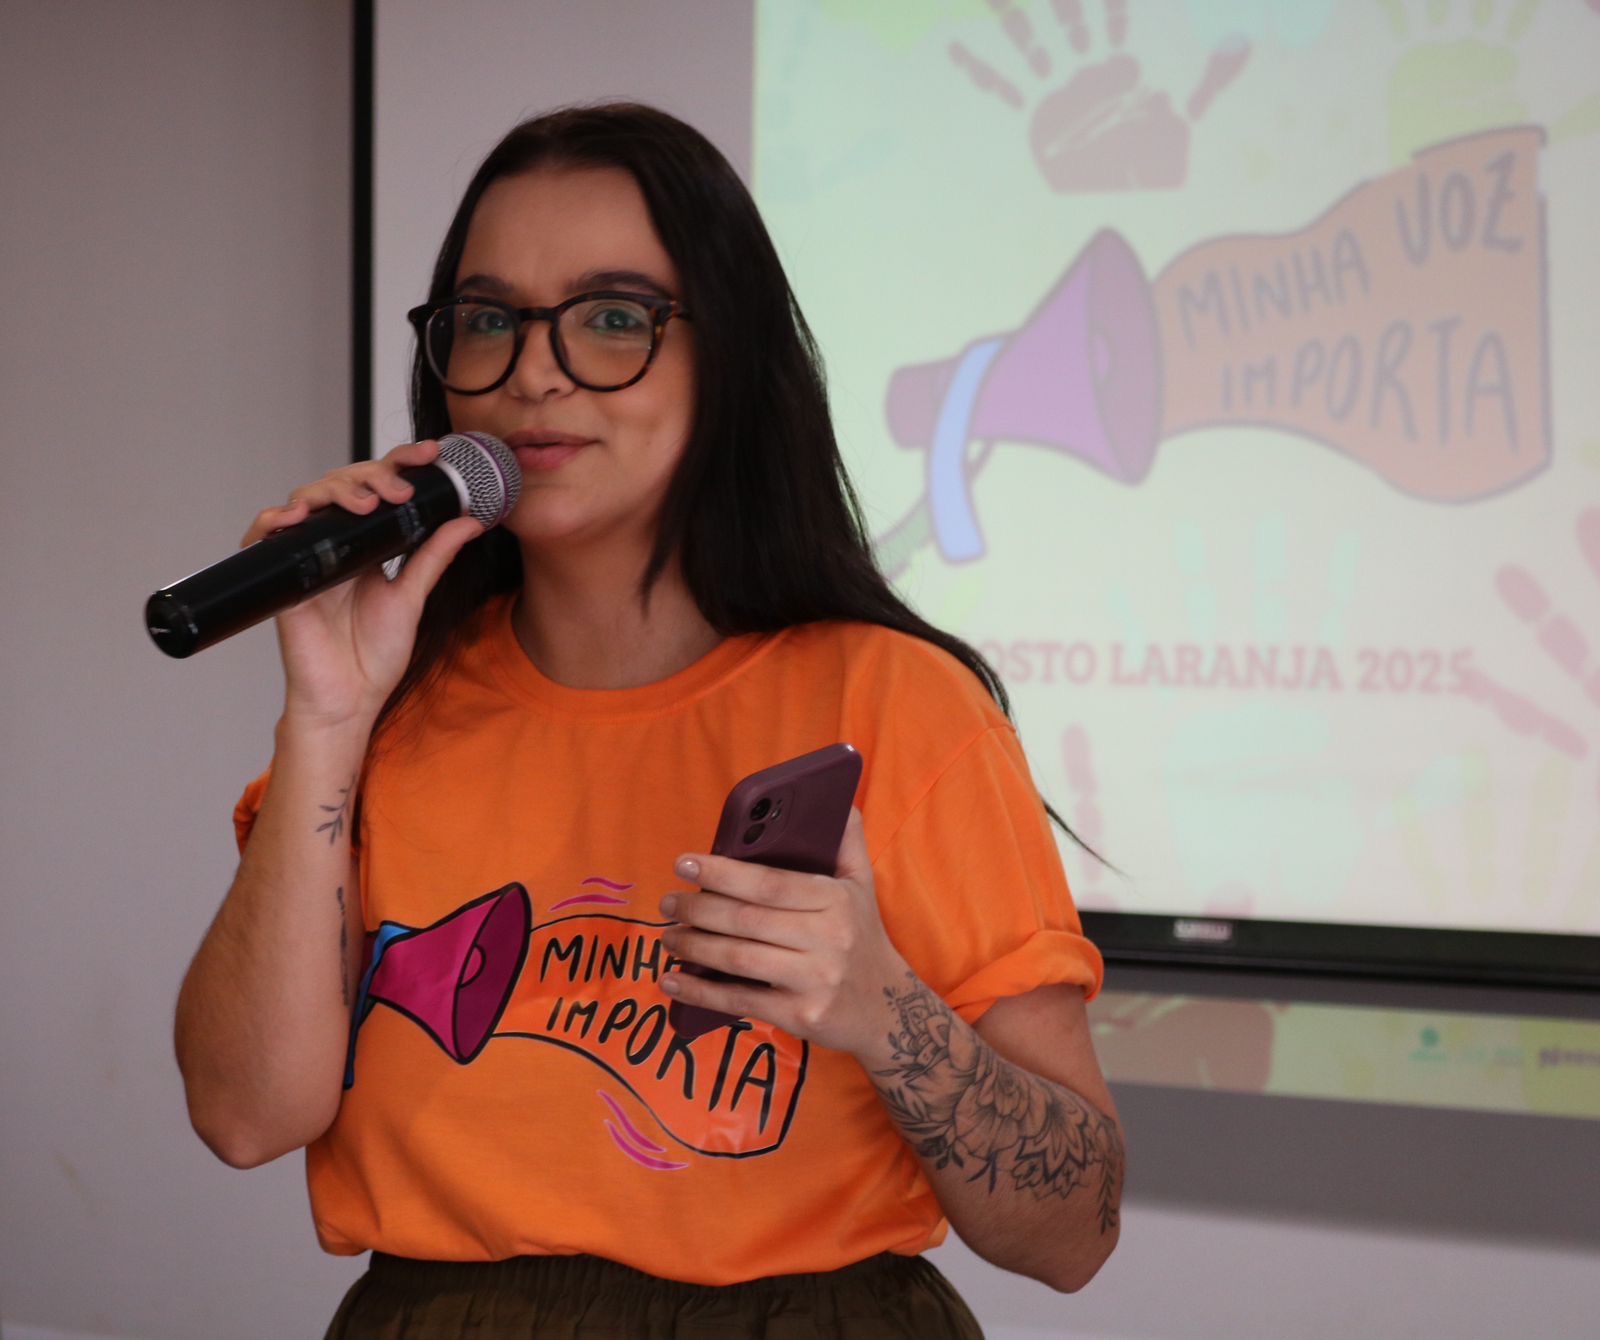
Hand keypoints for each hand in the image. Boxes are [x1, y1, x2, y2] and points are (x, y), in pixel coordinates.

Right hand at [240, 439, 485, 731]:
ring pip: (309, 499)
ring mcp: (308, 556)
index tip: (430, 454)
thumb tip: (469, 521)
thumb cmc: (374, 655)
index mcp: (369, 544)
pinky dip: (273, 521)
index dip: (400, 464)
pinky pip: (266, 537)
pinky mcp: (284, 576)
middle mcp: (337, 543)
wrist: (349, 698)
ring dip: (333, 491)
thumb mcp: (413, 597)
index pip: (379, 489)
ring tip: (362, 504)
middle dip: (371, 476)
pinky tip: (292, 518)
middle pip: (344, 484)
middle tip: (397, 491)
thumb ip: (434, 557)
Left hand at [658, 810, 909, 1057]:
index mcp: (835, 900)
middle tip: (667, 903)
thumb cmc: (862, 938)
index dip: (723, 873)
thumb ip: (847, 841)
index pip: (771, 884)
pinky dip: (701, 992)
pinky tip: (672, 981)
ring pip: (739, 959)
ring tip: (667, 936)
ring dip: (693, 947)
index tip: (685, 864)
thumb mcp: (862, 886)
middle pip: (747, 921)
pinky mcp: (802, 1016)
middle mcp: (828, 939)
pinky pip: (741, 1000)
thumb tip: (837, 798)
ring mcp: (815, 980)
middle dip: (698, 910)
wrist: (889, 1010)